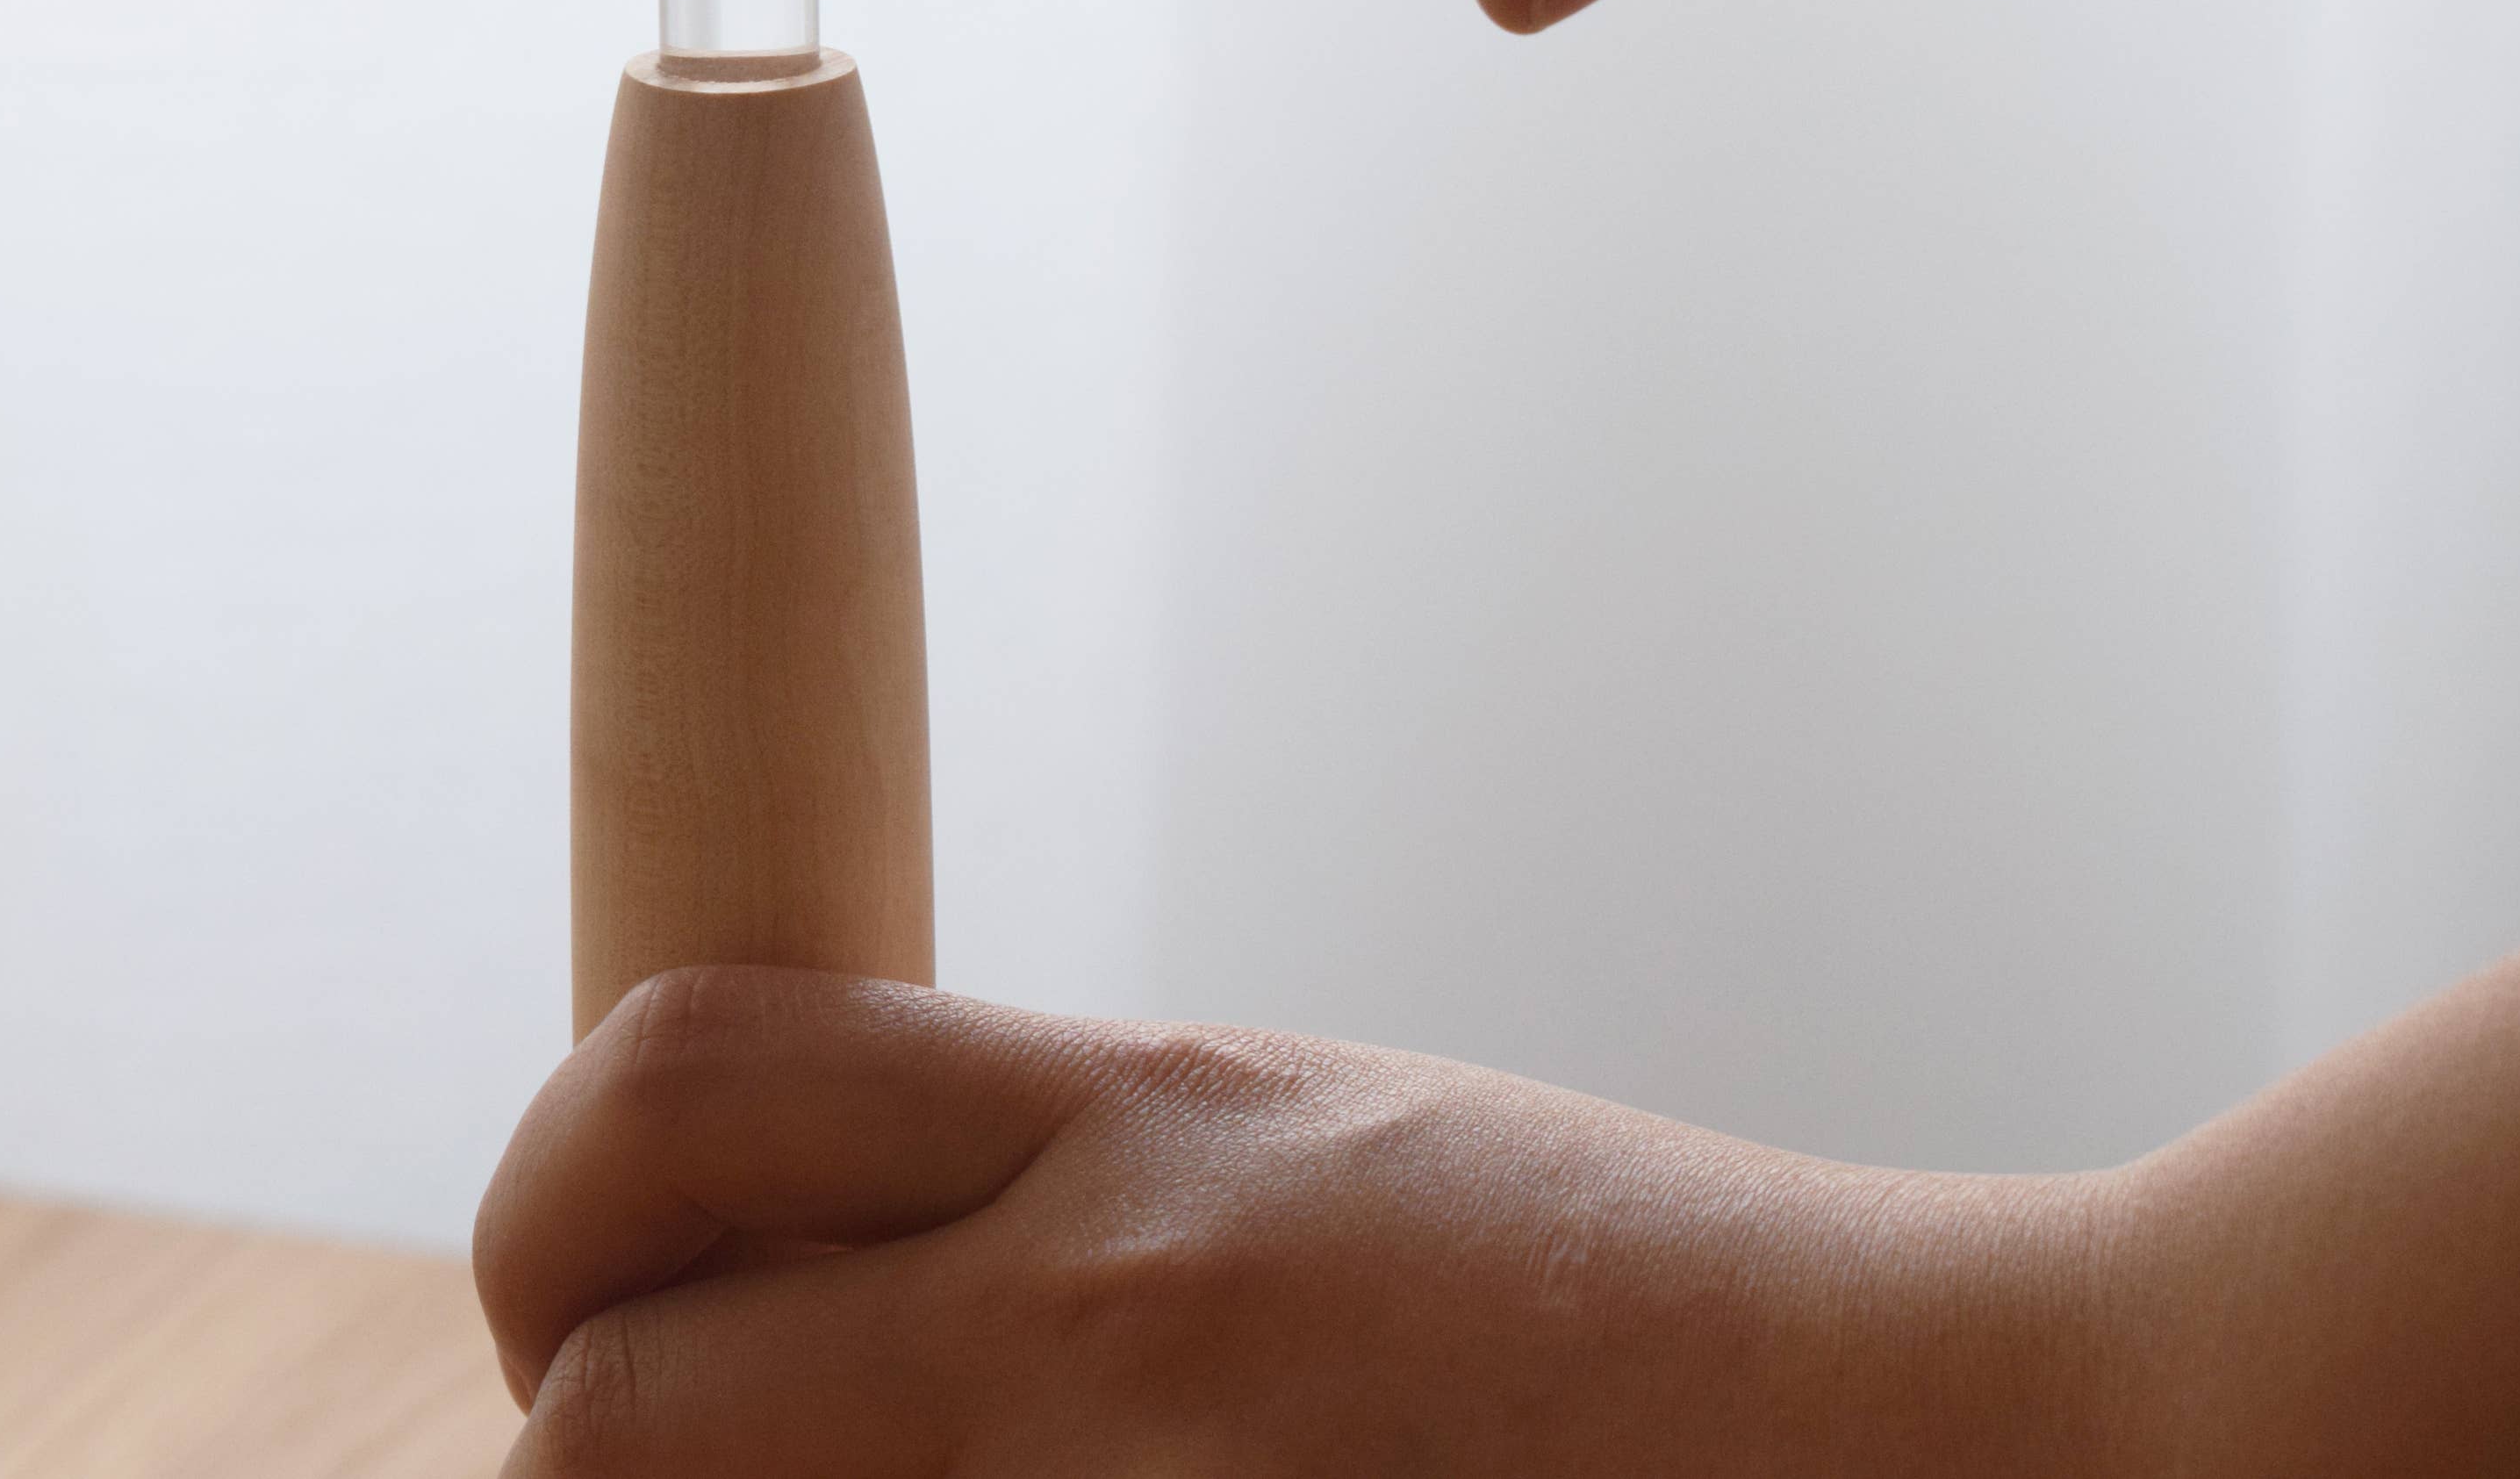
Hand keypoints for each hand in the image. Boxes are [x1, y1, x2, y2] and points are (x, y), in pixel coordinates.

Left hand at [475, 967, 2122, 1474]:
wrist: (1966, 1447)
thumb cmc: (1639, 1317)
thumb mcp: (1302, 1156)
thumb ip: (1052, 1186)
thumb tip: (801, 1256)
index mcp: (1130, 1117)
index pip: (678, 1080)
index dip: (554, 1201)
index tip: (577, 1296)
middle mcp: (1097, 1310)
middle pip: (611, 1399)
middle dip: (569, 1440)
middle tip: (626, 1462)